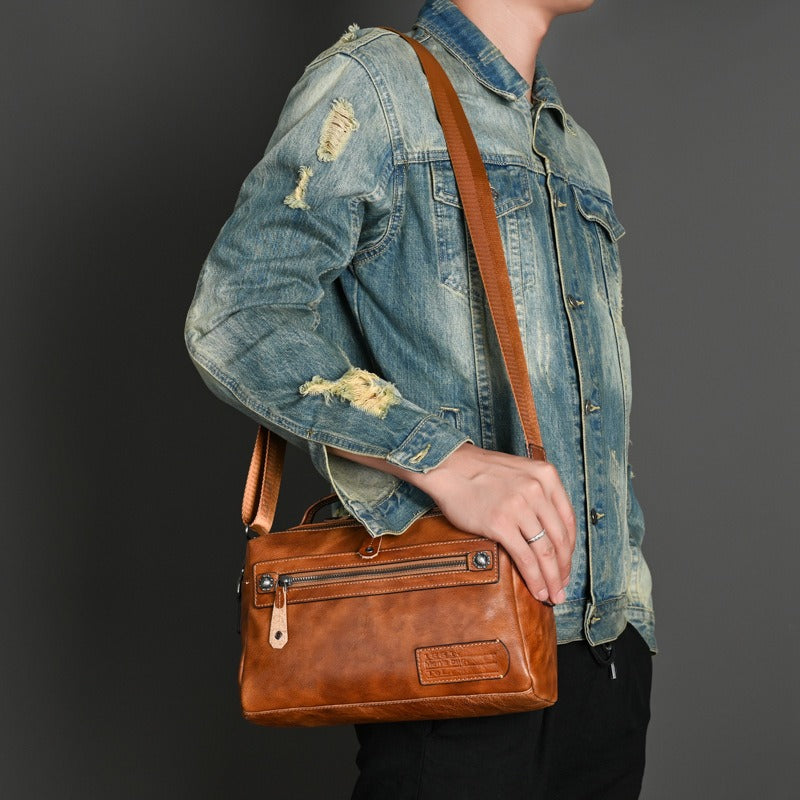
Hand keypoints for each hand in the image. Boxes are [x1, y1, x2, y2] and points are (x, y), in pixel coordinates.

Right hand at [417, 442, 576, 603]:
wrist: (448, 467)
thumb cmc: (480, 472)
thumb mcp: (520, 473)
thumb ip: (538, 494)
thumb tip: (549, 532)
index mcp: (546, 476)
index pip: (568, 520)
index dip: (570, 549)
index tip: (566, 565)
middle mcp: (537, 489)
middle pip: (559, 539)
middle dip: (563, 569)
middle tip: (561, 588)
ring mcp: (519, 506)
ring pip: (545, 551)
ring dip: (551, 578)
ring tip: (553, 595)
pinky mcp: (500, 523)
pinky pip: (525, 557)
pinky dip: (534, 578)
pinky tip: (536, 589)